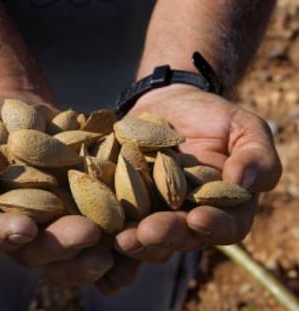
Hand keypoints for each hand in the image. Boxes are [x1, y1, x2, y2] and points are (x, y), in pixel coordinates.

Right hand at [0, 100, 112, 284]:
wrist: (19, 109)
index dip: (1, 236)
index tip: (24, 227)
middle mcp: (15, 229)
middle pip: (35, 249)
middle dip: (60, 245)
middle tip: (87, 234)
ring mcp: (50, 223)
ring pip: (69, 249)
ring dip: (92, 252)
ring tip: (116, 244)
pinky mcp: (78, 209)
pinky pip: (96, 228)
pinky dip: (114, 235)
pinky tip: (134, 232)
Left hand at [114, 84, 281, 260]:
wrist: (172, 102)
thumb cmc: (214, 118)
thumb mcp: (245, 129)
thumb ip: (256, 156)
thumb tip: (245, 182)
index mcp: (222, 208)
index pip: (225, 227)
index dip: (214, 226)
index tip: (199, 218)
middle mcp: (187, 217)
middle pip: (180, 238)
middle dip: (165, 236)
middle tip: (149, 232)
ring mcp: (154, 213)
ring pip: (146, 236)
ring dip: (134, 240)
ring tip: (122, 236)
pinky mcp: (124, 201)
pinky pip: (116, 217)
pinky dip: (107, 224)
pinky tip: (95, 224)